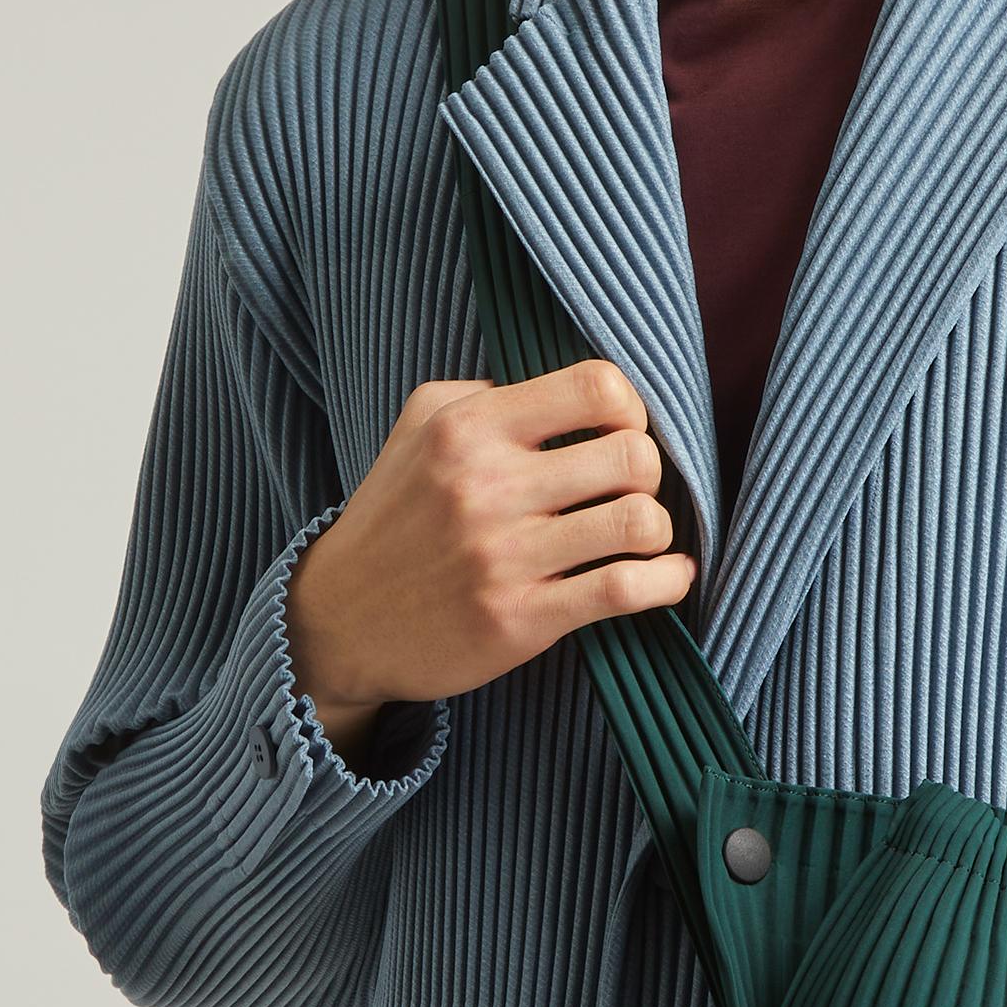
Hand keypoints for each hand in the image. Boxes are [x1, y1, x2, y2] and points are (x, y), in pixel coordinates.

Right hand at [285, 360, 695, 756]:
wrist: (340, 620)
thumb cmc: (396, 518)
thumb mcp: (420, 430)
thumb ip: (490, 396)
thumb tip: (574, 395)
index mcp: (468, 428)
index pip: (598, 386)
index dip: (630, 410)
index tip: (618, 435)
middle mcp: (486, 486)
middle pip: (634, 456)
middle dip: (649, 474)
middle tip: (627, 492)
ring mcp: (505, 556)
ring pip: (641, 523)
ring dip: (657, 531)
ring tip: (639, 539)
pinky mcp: (520, 619)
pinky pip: (626, 591)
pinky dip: (666, 582)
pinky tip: (666, 578)